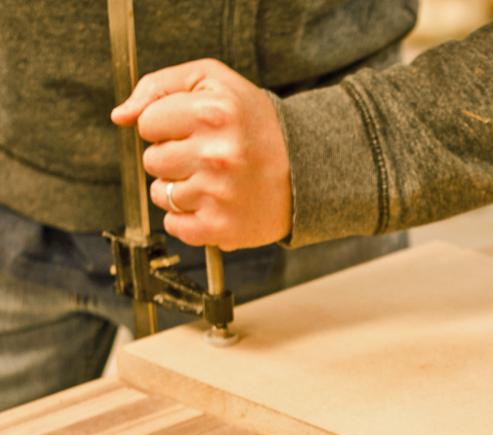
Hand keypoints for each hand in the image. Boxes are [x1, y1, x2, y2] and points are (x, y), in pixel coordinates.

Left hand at [111, 59, 291, 250]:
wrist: (307, 171)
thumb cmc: (256, 125)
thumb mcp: (214, 82)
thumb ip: (159, 86)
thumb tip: (119, 116)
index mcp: (212, 113)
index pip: (147, 123)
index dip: (166, 125)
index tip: (194, 130)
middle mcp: (216, 155)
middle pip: (151, 160)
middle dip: (173, 158)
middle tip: (207, 157)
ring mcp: (219, 194)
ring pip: (161, 194)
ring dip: (180, 189)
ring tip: (214, 181)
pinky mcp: (222, 228)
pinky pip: (175, 226)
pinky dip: (188, 219)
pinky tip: (213, 204)